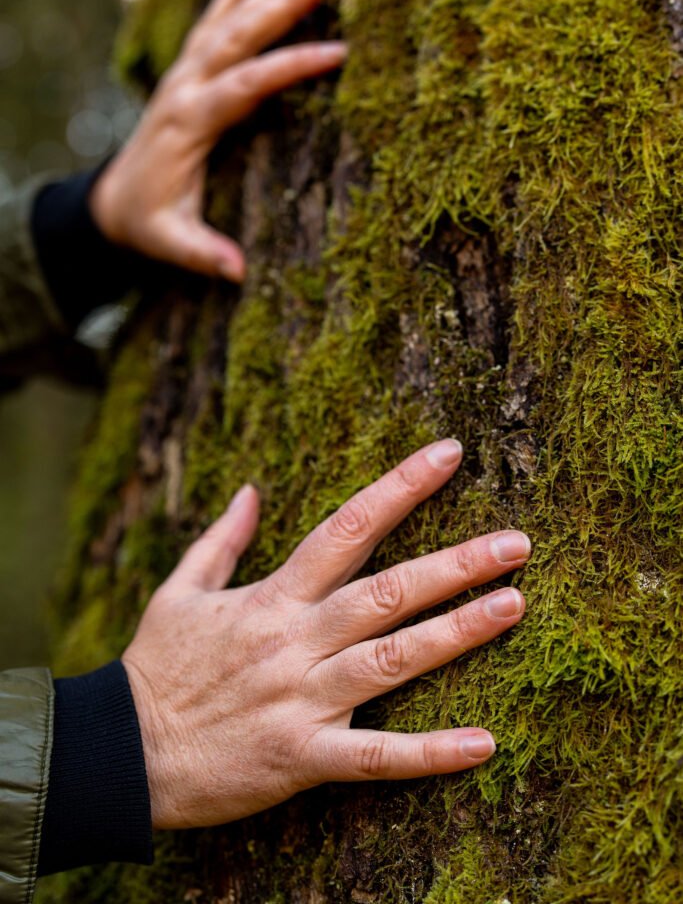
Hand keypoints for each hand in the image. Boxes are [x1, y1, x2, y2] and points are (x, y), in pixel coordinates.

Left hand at [89, 0, 346, 280]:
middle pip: (237, 36)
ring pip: (228, 21)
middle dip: (283, 4)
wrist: (113, 201)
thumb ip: (203, 254)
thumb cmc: (148, 223)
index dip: (290, 67)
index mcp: (189, 123)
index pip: (245, 84)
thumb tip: (238, 273)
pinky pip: (213, 23)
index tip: (335, 54)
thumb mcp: (172, 243)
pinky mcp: (186, 73)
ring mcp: (183, 75)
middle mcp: (185, 88)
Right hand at [122, 440, 529, 828]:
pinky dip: (429, 753)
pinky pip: (375, 756)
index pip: (346, 527)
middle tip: (518, 542)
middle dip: (455, 562)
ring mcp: (302, 698)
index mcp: (272, 596)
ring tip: (514, 605)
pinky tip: (483, 743)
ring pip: (392, 659)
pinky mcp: (302, 756)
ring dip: (457, 633)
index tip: (448, 454)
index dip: (400, 487)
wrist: (121, 753)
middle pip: (387, 591)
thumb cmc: (156, 668)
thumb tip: (251, 488)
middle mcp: (296, 639)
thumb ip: (221, 538)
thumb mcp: (180, 590)